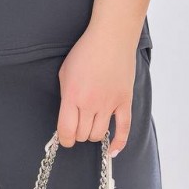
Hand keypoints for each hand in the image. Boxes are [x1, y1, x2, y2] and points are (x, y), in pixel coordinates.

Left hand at [56, 26, 137, 158]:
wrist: (110, 38)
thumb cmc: (85, 52)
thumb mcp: (65, 71)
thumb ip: (65, 95)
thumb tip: (67, 115)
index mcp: (72, 95)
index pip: (66, 131)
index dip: (64, 139)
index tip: (65, 138)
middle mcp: (90, 103)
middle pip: (83, 135)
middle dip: (78, 134)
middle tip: (78, 125)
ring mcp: (109, 103)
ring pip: (99, 134)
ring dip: (93, 134)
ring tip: (91, 125)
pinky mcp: (124, 101)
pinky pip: (124, 129)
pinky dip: (119, 143)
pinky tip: (113, 150)